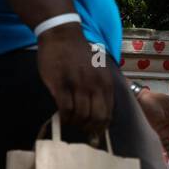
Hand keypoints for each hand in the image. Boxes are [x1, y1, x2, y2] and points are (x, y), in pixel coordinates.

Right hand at [36, 23, 113, 137]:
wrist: (62, 35)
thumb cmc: (78, 53)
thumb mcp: (98, 69)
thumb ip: (100, 87)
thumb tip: (99, 110)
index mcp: (105, 82)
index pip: (107, 113)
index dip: (101, 127)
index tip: (94, 133)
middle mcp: (94, 85)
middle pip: (95, 118)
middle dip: (88, 129)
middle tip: (81, 130)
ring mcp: (77, 85)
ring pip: (80, 116)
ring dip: (75, 123)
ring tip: (70, 122)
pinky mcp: (61, 85)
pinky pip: (65, 109)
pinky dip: (64, 117)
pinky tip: (62, 117)